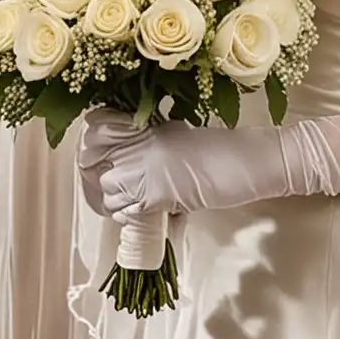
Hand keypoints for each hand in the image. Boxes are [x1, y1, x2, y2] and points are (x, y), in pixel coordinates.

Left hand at [79, 110, 292, 219]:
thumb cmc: (220, 149)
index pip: (96, 126)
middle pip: (97, 162)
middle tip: (124, 186)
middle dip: (106, 177)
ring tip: (138, 201)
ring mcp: (144, 168)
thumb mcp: (178, 135)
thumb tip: (129, 159)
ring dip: (118, 198)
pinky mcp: (154, 195)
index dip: (93, 143)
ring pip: (107, 188)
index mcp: (147, 124)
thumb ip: (151, 143)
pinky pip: (125, 209)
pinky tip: (147, 211)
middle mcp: (140, 142)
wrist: (246, 162)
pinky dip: (130, 215)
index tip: (99, 155)